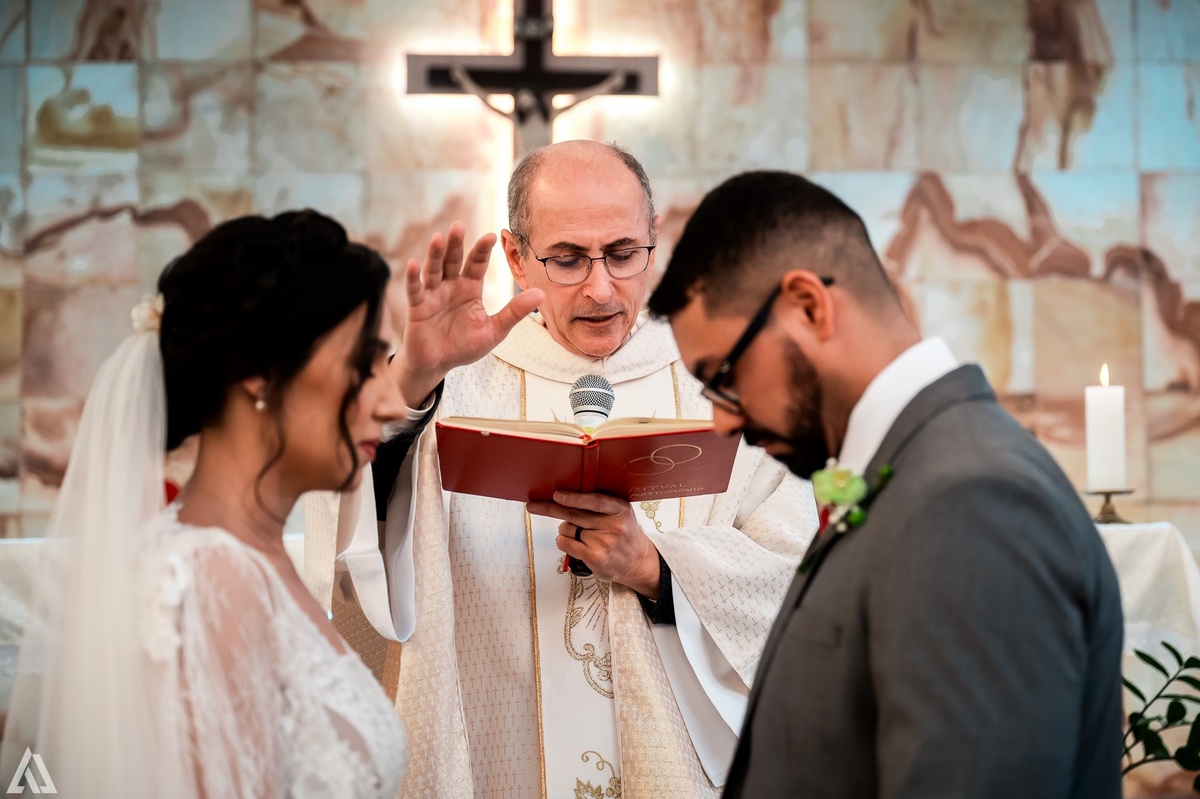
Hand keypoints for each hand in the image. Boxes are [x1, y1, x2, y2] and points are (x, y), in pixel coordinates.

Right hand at [390, 223, 543, 404]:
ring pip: (433, 270)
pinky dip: (412, 278)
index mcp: (470, 288)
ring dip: (435, 255)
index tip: (492, 236)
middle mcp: (450, 286)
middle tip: (459, 226)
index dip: (482, 250)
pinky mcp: (417, 308)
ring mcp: (433, 295)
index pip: (477, 264)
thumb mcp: (494, 330)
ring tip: (438, 238)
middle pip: (453, 261)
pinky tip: (413, 264)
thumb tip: (541, 294)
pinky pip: (414, 291)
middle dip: (456, 244)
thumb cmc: (464, 346)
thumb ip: (514, 312)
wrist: (438, 364)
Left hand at [526, 491, 660, 596]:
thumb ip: (599, 505)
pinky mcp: (595, 557)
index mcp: (620, 508)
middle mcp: (613, 525)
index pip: (594, 501)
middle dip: (550, 508)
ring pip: (567, 529)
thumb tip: (565, 496)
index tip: (557, 495)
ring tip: (579, 534)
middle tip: (533, 505)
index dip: (574, 498)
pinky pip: (566, 544)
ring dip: (565, 529)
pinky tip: (573, 543)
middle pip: (573, 515)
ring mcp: (604, 542)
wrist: (638, 562)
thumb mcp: (620, 513)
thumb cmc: (624, 534)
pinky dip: (563, 541)